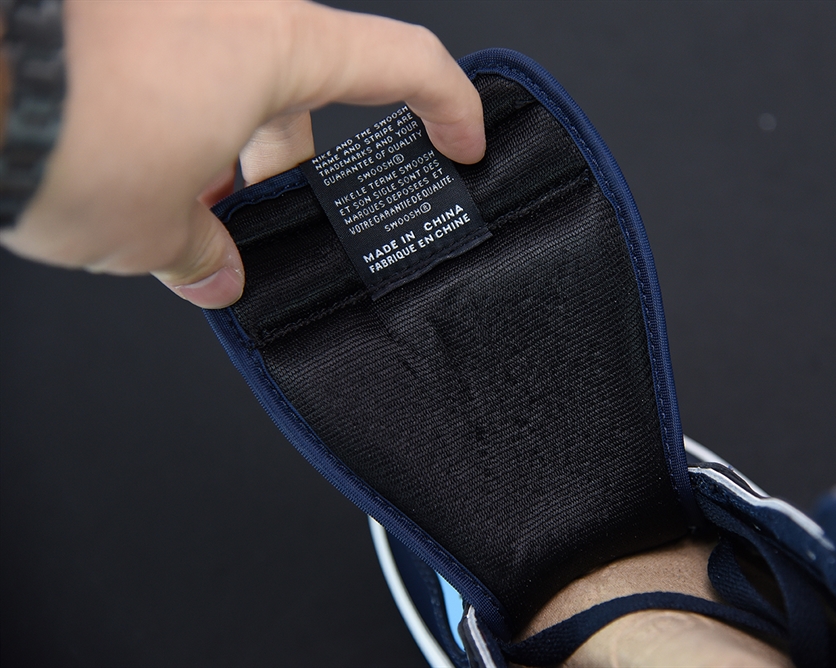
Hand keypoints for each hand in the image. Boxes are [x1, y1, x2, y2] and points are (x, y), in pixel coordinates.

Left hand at [0, 1, 484, 307]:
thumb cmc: (59, 126)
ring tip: (176, 209)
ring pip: (226, 76)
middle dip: (285, 163)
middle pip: (300, 87)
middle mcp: (227, 6)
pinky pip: (165, 61)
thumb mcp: (151, 225)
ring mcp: (168, 4)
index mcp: (278, 46)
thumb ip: (199, 253)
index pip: (404, 63)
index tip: (464, 142)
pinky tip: (127, 166)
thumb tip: (213, 275)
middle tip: (263, 220)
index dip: (451, 106)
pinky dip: (163, 115)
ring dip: (216, 144)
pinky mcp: (112, 14)